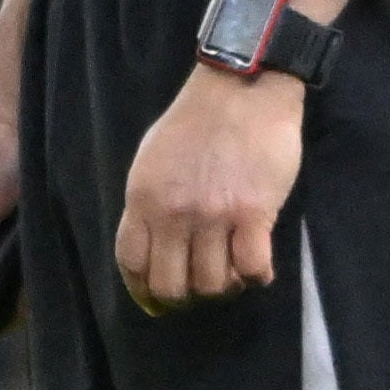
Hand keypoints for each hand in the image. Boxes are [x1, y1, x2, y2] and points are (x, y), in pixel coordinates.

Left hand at [115, 67, 299, 310]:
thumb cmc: (196, 122)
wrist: (241, 88)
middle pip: (170, 284)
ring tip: (232, 273)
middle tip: (199, 286)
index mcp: (143, 199)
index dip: (143, 290)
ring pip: (212, 283)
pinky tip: (258, 269)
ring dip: (223, 286)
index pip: (132, 264)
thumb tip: (151, 246)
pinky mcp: (254, 213)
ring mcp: (214, 216)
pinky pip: (252, 267)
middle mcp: (173, 214)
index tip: (156, 300)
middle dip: (184, 296)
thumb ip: (149, 203)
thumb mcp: (152, 161)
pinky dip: (256, 277)